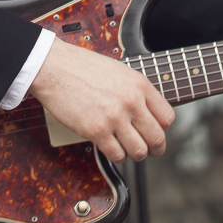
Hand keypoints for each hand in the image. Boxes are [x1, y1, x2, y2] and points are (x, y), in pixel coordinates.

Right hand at [29, 37, 174, 161]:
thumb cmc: (83, 67)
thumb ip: (136, 91)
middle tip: (148, 150)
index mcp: (139, 84)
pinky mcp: (96, 131)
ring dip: (134, 154)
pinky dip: (116, 155)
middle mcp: (131, 101)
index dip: (162, 129)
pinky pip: (117, 155)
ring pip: (139, 151)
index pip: (167, 118)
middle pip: (157, 138)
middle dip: (155, 149)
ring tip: (126, 147)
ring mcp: (114, 117)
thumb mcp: (120, 72)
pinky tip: (110, 146)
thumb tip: (148, 113)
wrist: (55, 67)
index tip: (155, 131)